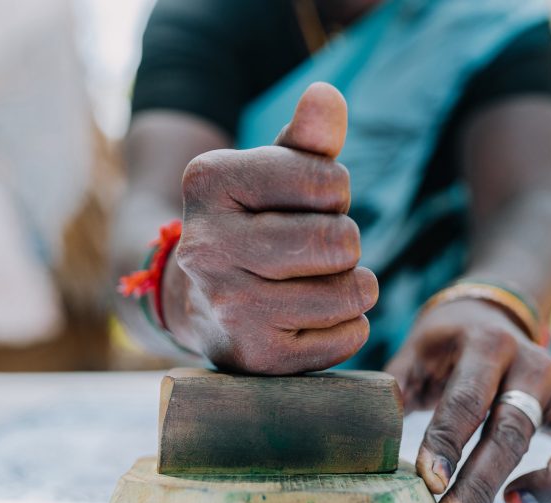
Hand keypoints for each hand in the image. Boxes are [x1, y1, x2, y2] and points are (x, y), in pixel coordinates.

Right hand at [163, 83, 377, 373]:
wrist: (197, 301)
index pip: (327, 180)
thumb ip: (306, 139)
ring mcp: (230, 308)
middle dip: (345, 243)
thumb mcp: (271, 173)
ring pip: (352, 292)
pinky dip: (346, 326)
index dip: (334, 192)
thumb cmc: (251, 224)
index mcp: (207, 182)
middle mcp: (207, 247)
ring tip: (314, 283)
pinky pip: (350, 336)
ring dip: (351, 286)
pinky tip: (309, 318)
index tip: (307, 203)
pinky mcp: (257, 358)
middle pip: (341, 241)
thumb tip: (326, 96)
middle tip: (316, 249)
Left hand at [386, 298, 550, 502]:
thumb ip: (394, 389)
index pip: (466, 402)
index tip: (427, 485)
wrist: (492, 311)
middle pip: (515, 431)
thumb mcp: (415, 351)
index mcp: (486, 346)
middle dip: (482, 485)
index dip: (446, 446)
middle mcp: (535, 364)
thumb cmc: (447, 343)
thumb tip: (375, 438)